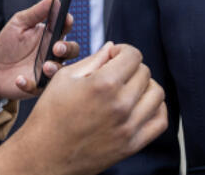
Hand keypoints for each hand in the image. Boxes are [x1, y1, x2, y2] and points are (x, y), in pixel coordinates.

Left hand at [0, 0, 78, 100]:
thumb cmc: (9, 43)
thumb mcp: (19, 23)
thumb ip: (37, 12)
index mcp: (51, 35)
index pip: (66, 27)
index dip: (68, 23)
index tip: (66, 20)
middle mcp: (53, 53)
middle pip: (72, 50)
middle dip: (68, 48)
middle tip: (57, 48)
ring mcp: (48, 70)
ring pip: (62, 71)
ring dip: (55, 68)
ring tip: (45, 67)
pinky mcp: (38, 86)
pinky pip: (39, 87)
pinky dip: (30, 84)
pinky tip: (19, 79)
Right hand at [0, 43, 167, 174]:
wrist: (44, 156)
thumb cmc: (49, 116)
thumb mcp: (64, 78)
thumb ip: (94, 60)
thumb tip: (113, 48)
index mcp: (103, 84)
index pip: (133, 55)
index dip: (123, 51)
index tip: (114, 56)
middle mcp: (120, 105)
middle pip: (145, 72)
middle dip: (131, 67)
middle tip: (116, 73)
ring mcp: (128, 127)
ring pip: (157, 94)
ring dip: (145, 86)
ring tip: (129, 88)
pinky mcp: (131, 145)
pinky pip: (160, 121)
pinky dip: (155, 109)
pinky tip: (140, 105)